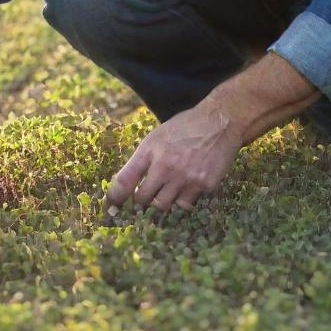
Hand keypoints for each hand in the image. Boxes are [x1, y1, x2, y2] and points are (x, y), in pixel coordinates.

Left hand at [103, 103, 242, 215]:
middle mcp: (165, 166)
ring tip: (168, 193)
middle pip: (143, 200)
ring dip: (163, 202)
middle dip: (142, 201)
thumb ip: (143, 160)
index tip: (110, 208)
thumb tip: (127, 185)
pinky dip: (184, 200)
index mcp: (150, 150)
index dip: (114, 198)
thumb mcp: (158, 136)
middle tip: (146, 199)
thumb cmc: (186, 127)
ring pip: (164, 206)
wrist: (220, 122)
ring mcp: (185, 178)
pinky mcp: (204, 185)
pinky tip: (188, 187)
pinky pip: (187, 204)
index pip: (124, 180)